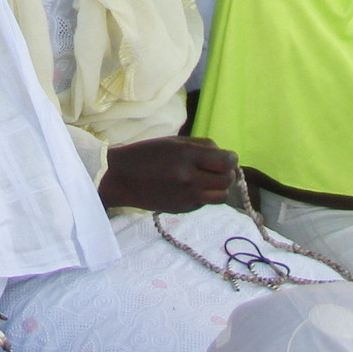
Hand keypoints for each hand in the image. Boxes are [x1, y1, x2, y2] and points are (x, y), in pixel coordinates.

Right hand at [98, 135, 236, 213]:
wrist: (121, 178)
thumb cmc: (147, 154)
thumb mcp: (174, 142)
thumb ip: (202, 147)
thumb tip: (225, 156)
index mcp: (187, 155)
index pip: (226, 161)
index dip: (231, 159)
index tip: (227, 158)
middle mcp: (190, 178)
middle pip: (227, 179)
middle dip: (227, 173)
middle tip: (218, 169)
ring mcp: (187, 197)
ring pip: (222, 196)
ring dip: (219, 187)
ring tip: (209, 181)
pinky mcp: (183, 209)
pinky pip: (206, 203)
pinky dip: (204, 196)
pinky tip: (191, 188)